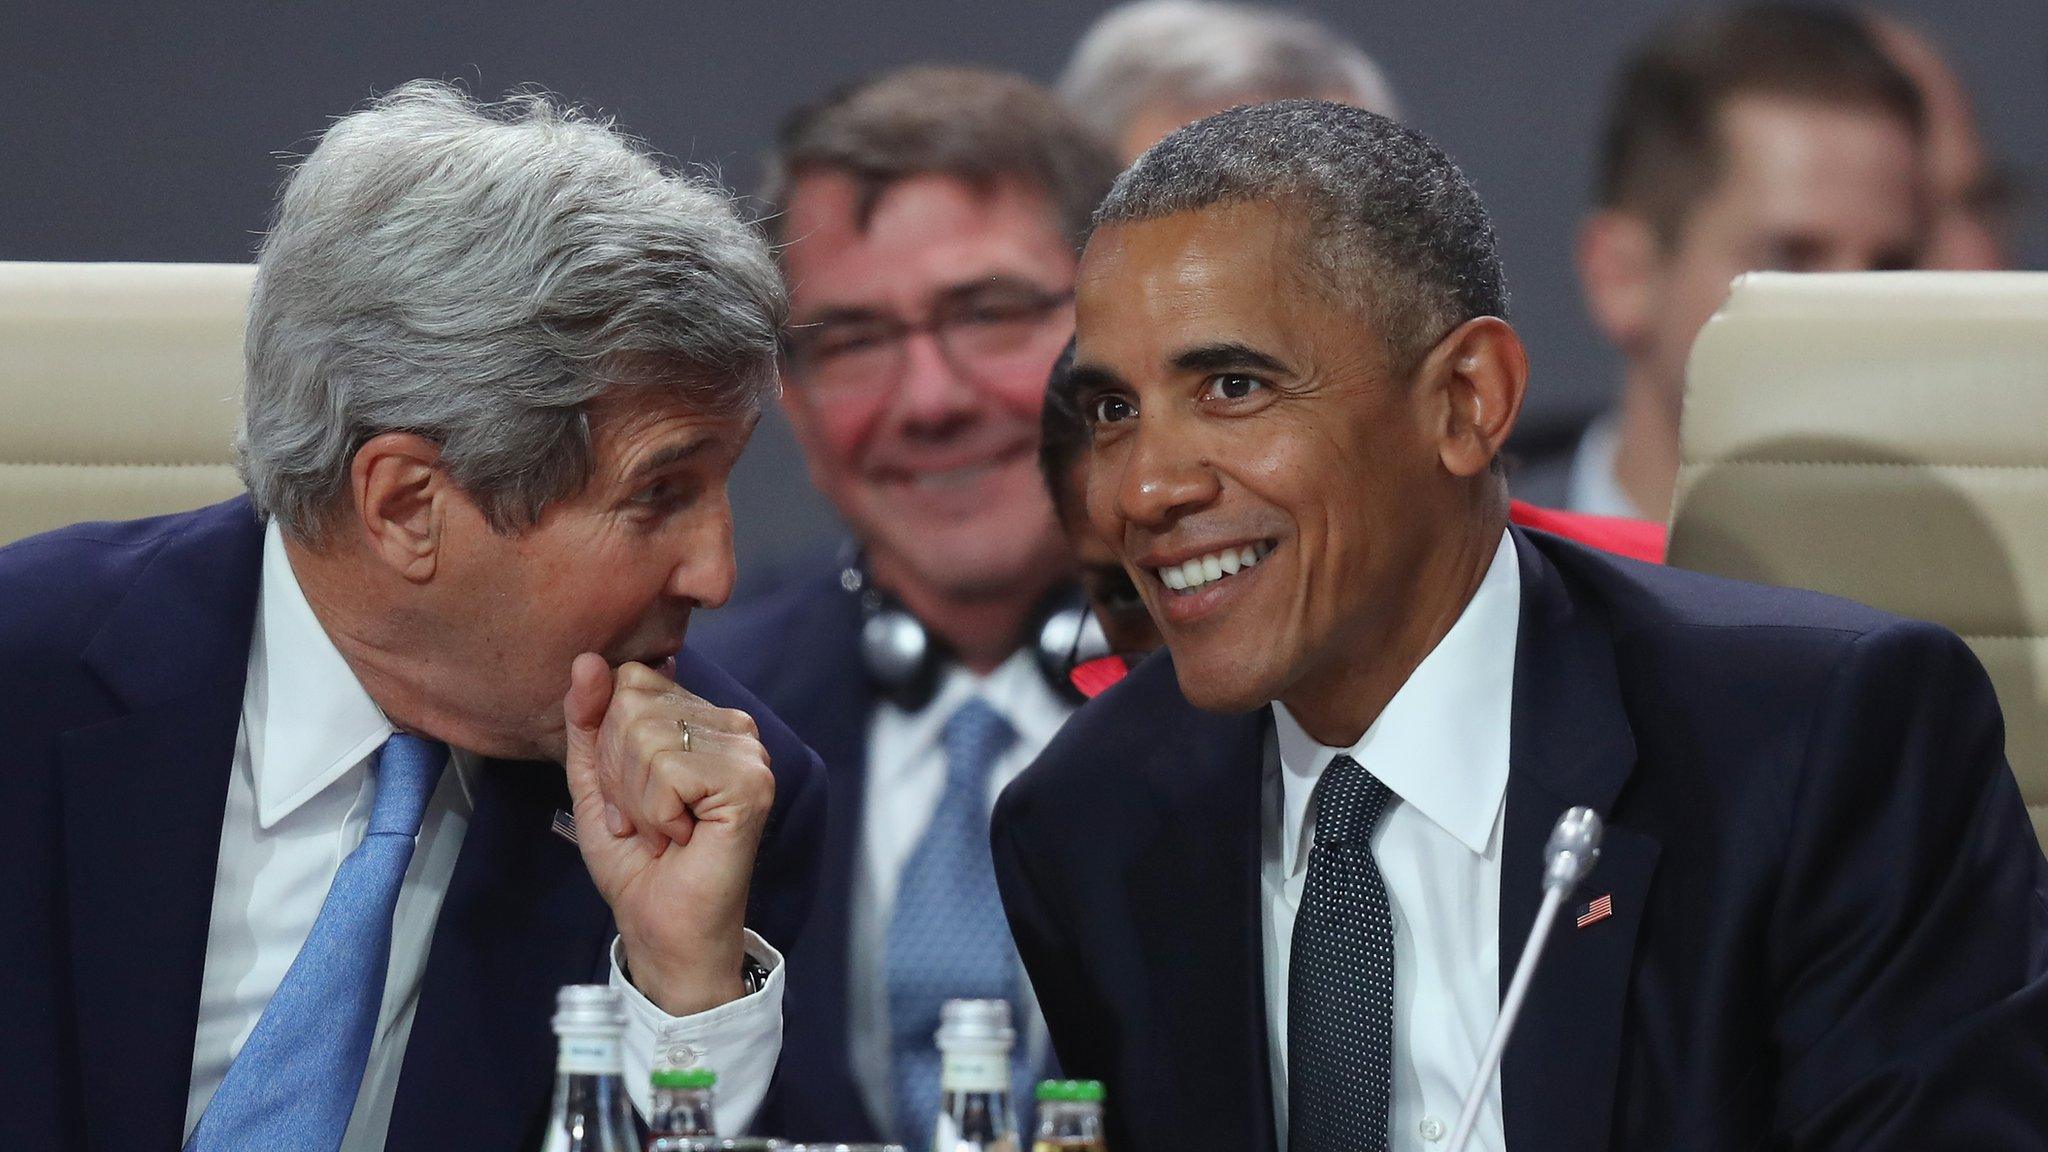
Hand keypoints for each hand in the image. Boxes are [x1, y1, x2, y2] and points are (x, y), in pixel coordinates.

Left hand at [562, 653, 774, 1015]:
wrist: (662, 928)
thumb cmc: (638, 861)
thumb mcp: (595, 780)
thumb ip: (588, 720)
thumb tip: (586, 660)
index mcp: (701, 718)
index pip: (630, 681)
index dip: (609, 744)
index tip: (629, 795)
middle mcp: (732, 726)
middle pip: (633, 706)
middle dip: (619, 775)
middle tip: (646, 819)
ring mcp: (747, 753)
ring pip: (647, 737)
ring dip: (637, 800)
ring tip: (663, 831)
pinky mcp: (750, 783)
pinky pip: (668, 771)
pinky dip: (656, 814)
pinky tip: (680, 837)